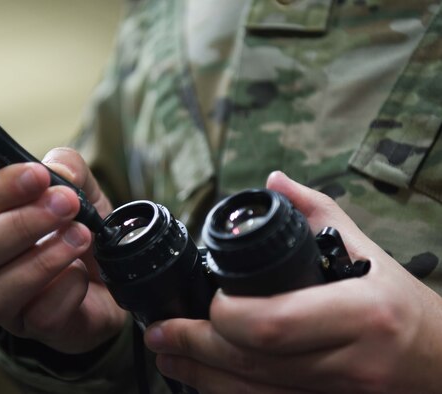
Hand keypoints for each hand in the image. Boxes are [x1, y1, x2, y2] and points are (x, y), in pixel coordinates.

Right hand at [0, 147, 125, 352]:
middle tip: (67, 205)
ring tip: (82, 237)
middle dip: (20, 225)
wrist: (113, 276)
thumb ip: (67, 168)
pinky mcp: (35, 330)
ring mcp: (5, 306)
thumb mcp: (81, 189)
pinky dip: (66, 291)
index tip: (39, 175)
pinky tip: (83, 274)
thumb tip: (58, 171)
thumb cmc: (80, 230)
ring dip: (43, 260)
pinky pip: (40, 317)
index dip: (3, 189)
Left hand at [144, 171, 441, 392]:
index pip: (276, 322)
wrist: (441, 365)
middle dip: (197, 348)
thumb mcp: (369, 251)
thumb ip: (317, 212)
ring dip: (202, 376)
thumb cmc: (404, 306)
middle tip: (160, 331)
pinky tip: (204, 380)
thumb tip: (274, 183)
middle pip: (255, 362)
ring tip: (168, 356)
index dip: (229, 317)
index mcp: (361, 314)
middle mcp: (349, 362)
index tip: (207, 302)